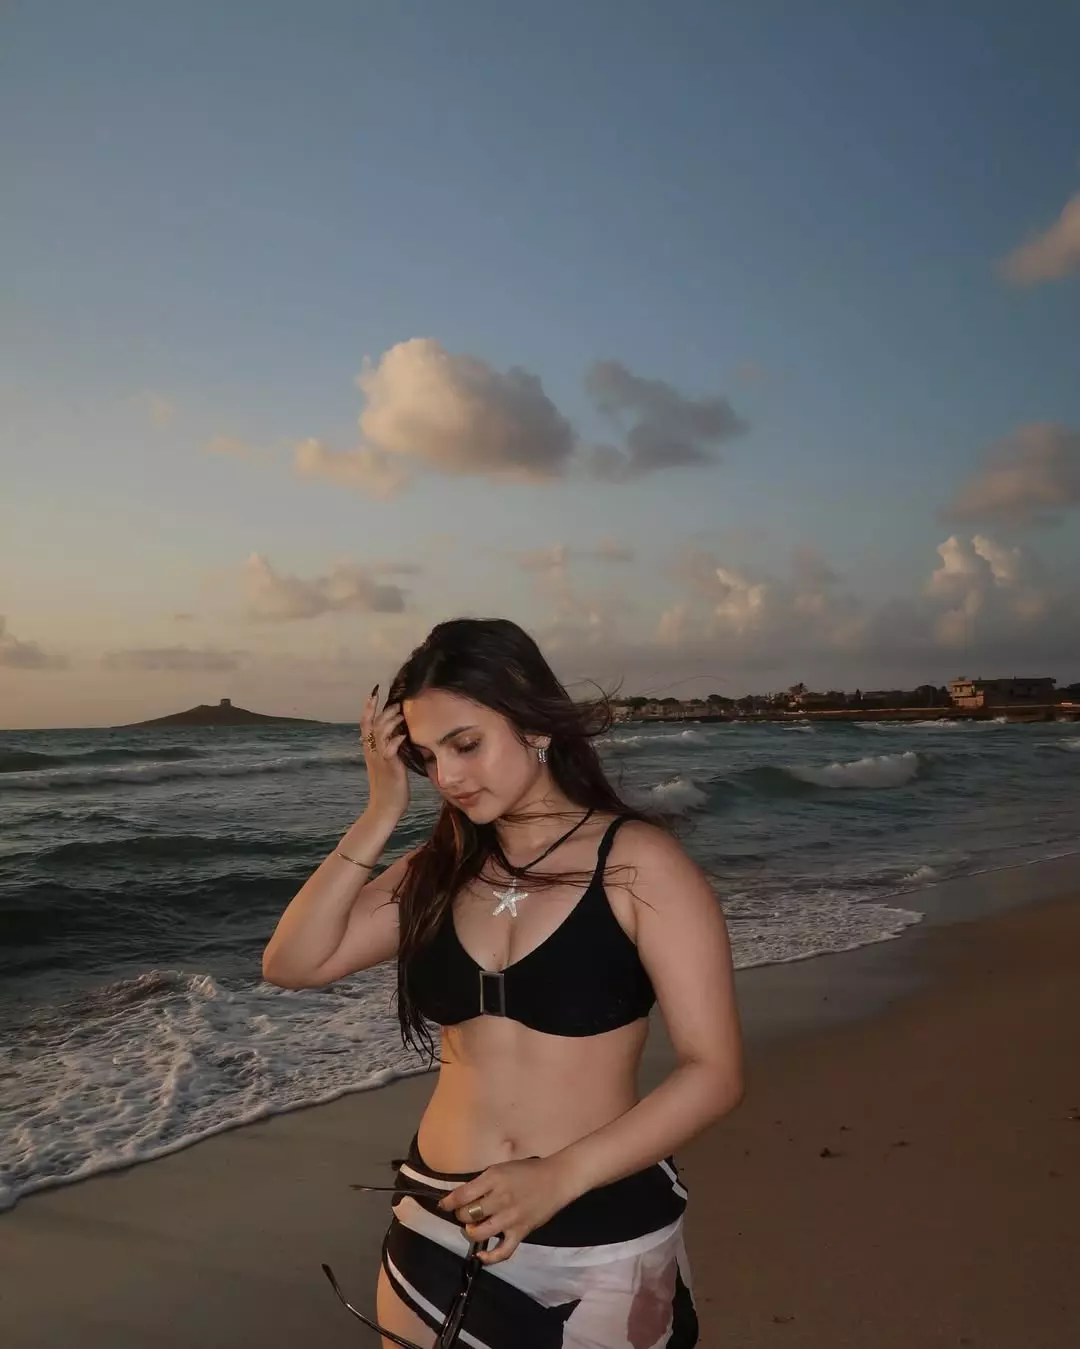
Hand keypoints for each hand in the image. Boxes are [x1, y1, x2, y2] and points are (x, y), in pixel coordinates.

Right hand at [359, 685, 409, 820]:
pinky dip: (396, 740)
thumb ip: (389, 748)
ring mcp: (379, 759)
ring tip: (402, 715)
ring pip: (379, 733)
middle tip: (397, 703)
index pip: (365, 724)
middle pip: (372, 724)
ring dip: (391, 721)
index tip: (374, 692)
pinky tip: (405, 735)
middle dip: (384, 710)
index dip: (368, 707)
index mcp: (370, 750)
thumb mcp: (387, 763)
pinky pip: (389, 749)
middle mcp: (372, 752)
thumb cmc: (389, 787)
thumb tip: (399, 734)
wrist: (385, 808)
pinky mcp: (389, 767)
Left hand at [438, 1156, 579, 1264]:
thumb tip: (463, 1196)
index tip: (444, 1205)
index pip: (462, 1195)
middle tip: (465, 1212)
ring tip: (472, 1226)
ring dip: (471, 1231)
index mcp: (493, 1179)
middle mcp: (499, 1199)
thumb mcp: (501, 1168)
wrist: (556, 1179)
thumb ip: (483, 1182)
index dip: (449, 1202)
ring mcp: (510, 1218)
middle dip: (461, 1215)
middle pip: (468, 1214)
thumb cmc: (527, 1170)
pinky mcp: (520, 1232)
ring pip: (479, 1232)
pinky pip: (502, 1251)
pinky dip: (490, 1257)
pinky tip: (481, 1255)